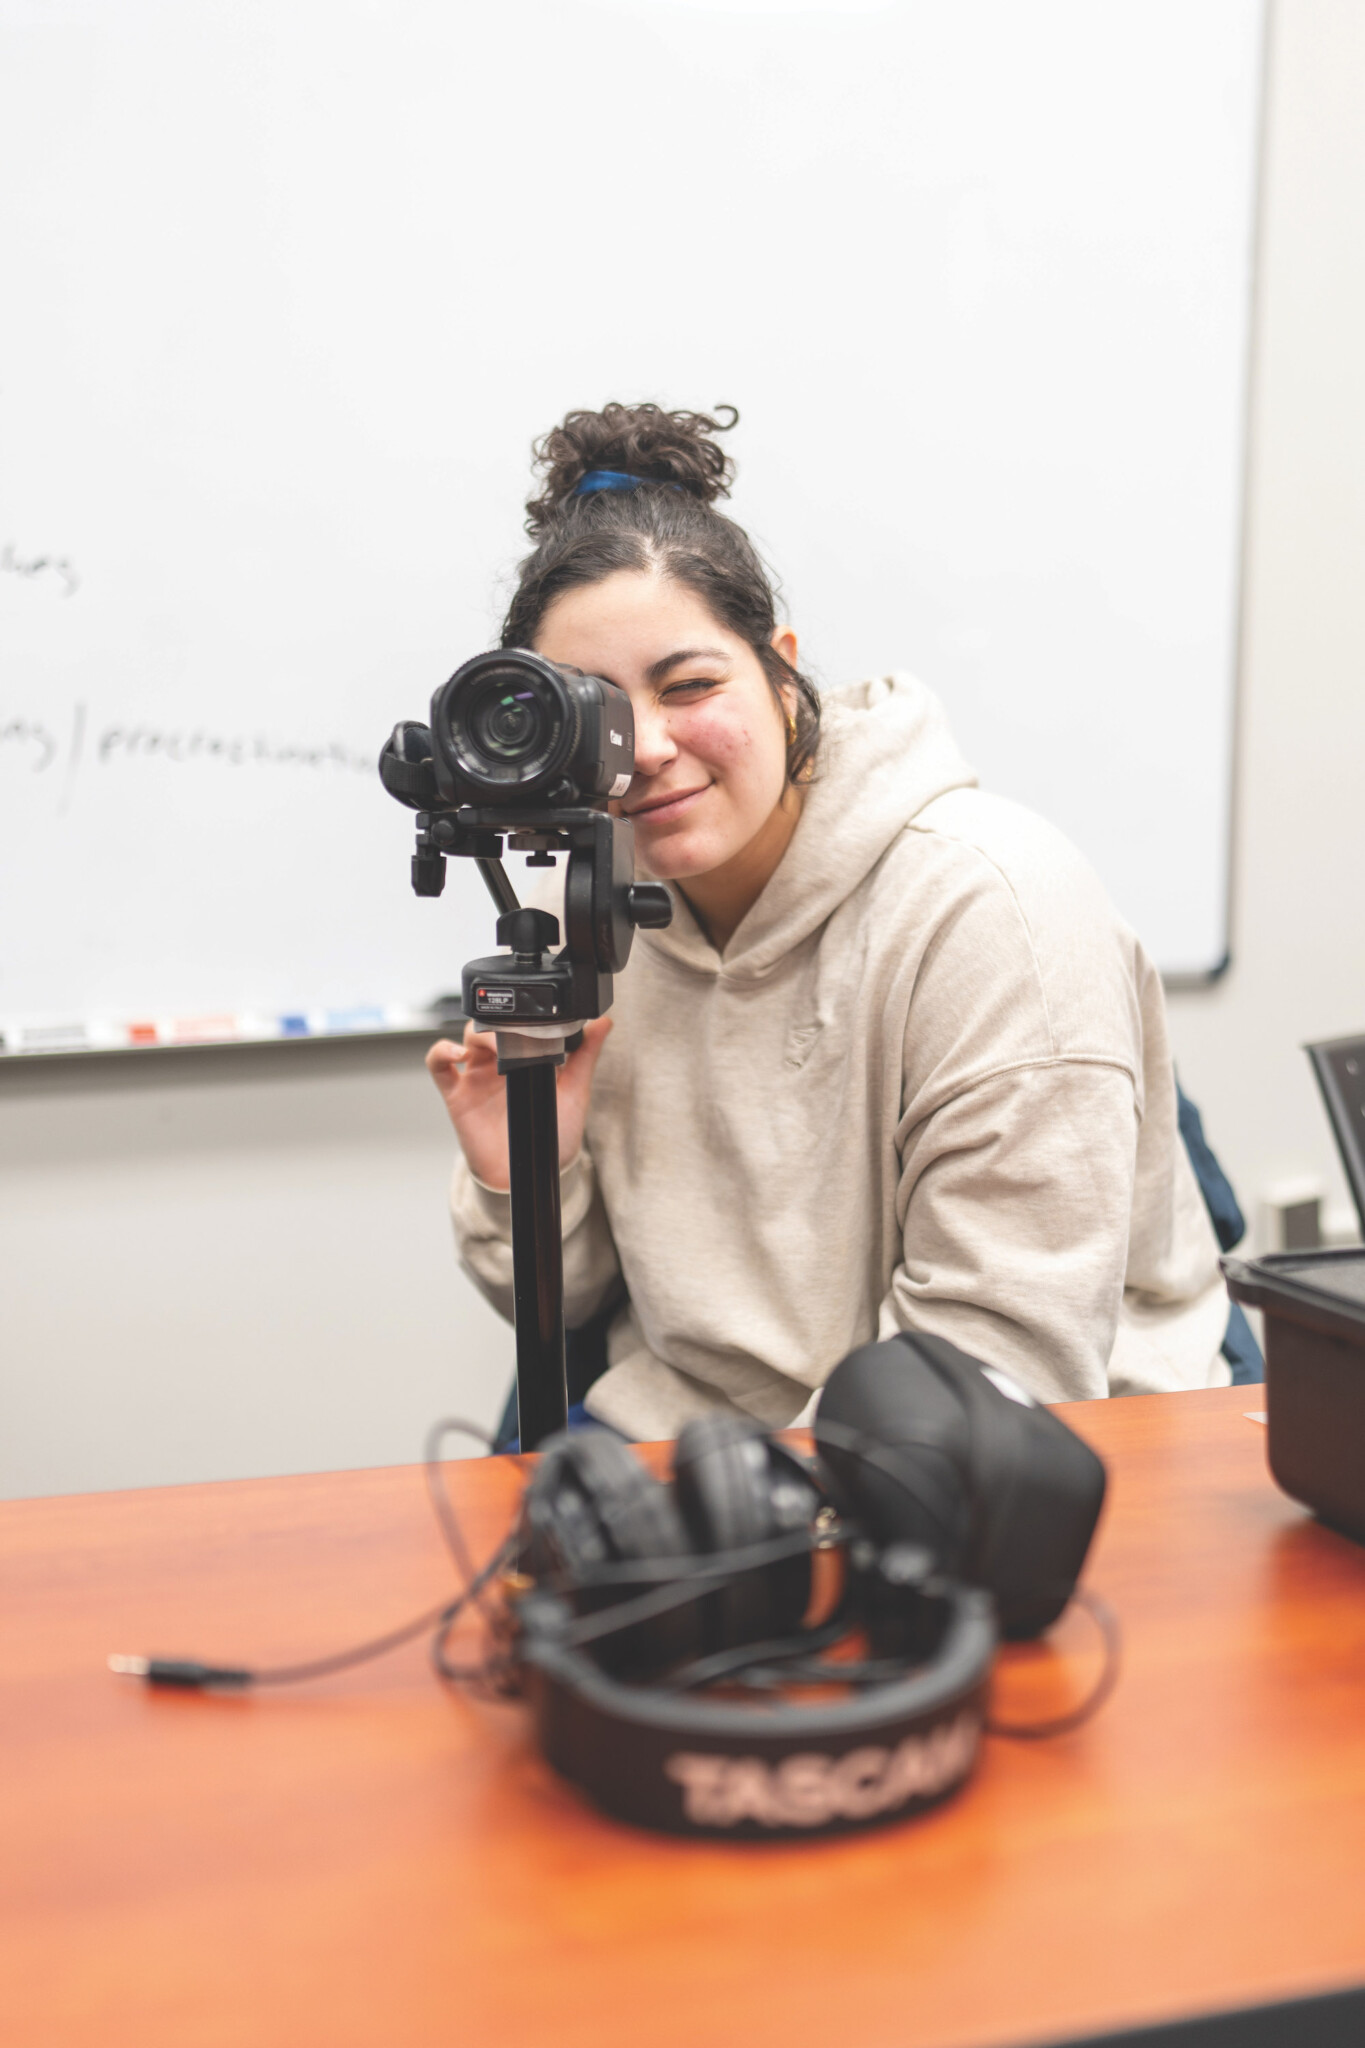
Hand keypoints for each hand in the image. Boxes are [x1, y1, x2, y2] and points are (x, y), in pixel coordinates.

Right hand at [425, 1017, 613, 1191]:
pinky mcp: (457, 1094)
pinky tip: (459, 1053)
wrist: (530, 1173)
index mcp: (525, 1060)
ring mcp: (476, 1077)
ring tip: (495, 1046)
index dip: (523, 1017)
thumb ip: (585, 1057)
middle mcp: (498, 1065)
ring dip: (477, 1034)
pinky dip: (442, 1051)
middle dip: (500, 1023)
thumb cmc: (551, 1136)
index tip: (537, 1020)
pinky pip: (438, 1065)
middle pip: (490, 1026)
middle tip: (515, 1033)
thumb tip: (604, 1025)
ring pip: (466, 1038)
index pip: (517, 1025)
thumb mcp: (574, 1093)